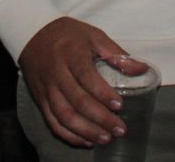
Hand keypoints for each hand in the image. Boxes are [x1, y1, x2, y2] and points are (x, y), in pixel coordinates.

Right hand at [19, 17, 147, 147]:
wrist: (31, 33)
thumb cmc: (67, 34)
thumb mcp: (93, 35)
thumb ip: (117, 54)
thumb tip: (142, 68)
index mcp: (71, 54)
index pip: (86, 77)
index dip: (103, 94)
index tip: (119, 105)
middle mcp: (57, 73)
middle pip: (76, 101)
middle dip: (99, 119)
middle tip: (119, 129)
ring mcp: (47, 88)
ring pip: (64, 116)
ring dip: (85, 131)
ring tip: (105, 139)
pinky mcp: (40, 99)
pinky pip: (52, 122)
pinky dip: (69, 135)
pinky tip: (86, 141)